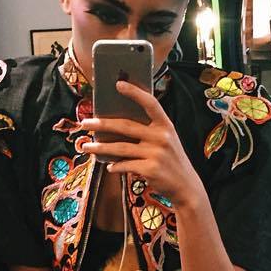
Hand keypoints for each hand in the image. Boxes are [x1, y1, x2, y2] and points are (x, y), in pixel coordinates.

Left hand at [79, 81, 207, 211]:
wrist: (186, 187)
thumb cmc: (171, 161)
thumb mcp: (167, 141)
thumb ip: (149, 132)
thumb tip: (117, 126)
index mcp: (166, 125)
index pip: (150, 103)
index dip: (135, 92)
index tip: (118, 84)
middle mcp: (161, 137)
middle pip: (126, 126)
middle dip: (102, 124)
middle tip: (84, 123)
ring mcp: (156, 154)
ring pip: (120, 147)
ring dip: (100, 148)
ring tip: (86, 147)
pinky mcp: (150, 169)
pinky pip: (125, 165)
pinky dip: (115, 166)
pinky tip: (109, 166)